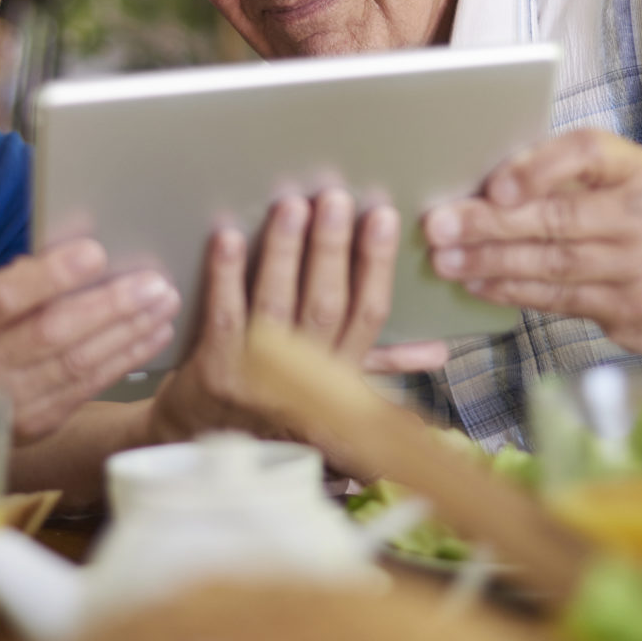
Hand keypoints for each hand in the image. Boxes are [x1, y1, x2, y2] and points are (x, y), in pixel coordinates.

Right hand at [0, 239, 181, 441]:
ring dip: (129, 331)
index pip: (4, 296)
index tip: (95, 251)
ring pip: (78, 362)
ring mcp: (7, 401)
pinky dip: (126, 358)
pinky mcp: (36, 424)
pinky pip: (89, 387)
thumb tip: (78, 243)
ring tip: (164, 303)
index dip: (51, 275)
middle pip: (52, 332)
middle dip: (110, 305)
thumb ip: (19, 282)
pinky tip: (153, 334)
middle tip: (153, 282)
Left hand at [148, 190, 442, 442]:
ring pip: (278, 306)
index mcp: (342, 374)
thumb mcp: (336, 390)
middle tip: (335, 199)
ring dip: (286, 253)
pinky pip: (224, 316)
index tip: (382, 216)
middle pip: (326, 305)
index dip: (377, 264)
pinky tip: (229, 238)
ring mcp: (259, 374)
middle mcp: (306, 377)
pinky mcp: (215, 371)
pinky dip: (226, 276)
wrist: (203, 442)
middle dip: (332, 249)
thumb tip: (438, 350)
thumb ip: (383, 364)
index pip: (370, 313)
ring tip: (291, 206)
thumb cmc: (275, 407)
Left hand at [422, 129, 641, 364]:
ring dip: (491, 262)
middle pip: (558, 217)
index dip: (539, 166)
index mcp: (639, 170)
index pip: (588, 153)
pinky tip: (477, 285)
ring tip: (445, 260)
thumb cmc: (638, 225)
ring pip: (553, 263)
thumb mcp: (620, 186)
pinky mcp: (628, 307)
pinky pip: (557, 297)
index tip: (494, 185)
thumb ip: (565, 178)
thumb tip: (480, 180)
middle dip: (490, 223)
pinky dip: (511, 291)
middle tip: (439, 225)